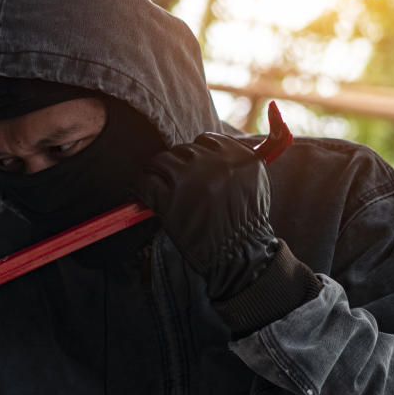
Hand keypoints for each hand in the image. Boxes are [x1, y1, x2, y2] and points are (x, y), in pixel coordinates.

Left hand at [136, 133, 279, 300]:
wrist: (238, 255)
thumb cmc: (244, 225)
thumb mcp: (253, 185)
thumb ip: (234, 163)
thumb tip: (206, 150)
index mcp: (239, 157)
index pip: (207, 140)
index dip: (196, 153)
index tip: (189, 164)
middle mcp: (216, 163)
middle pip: (182, 149)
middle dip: (176, 164)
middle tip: (171, 181)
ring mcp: (191, 179)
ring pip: (162, 160)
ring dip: (157, 172)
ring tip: (155, 185)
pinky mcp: (170, 197)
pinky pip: (145, 181)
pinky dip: (139, 187)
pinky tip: (140, 195)